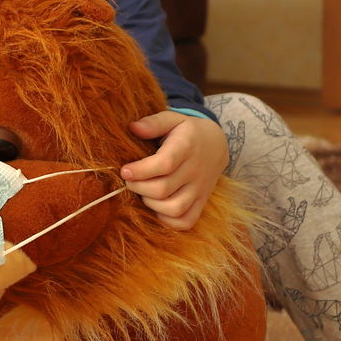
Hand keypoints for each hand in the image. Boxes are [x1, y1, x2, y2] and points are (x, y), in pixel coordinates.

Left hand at [120, 111, 227, 229]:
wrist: (215, 144)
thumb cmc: (186, 132)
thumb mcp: (172, 119)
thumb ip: (153, 123)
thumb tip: (132, 128)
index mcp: (186, 147)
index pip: (164, 164)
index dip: (141, 171)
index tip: (124, 171)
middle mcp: (195, 171)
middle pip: (163, 189)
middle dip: (138, 187)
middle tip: (129, 180)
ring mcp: (200, 189)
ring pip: (174, 208)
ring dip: (151, 204)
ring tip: (144, 192)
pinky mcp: (202, 202)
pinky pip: (186, 221)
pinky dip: (168, 220)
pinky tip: (158, 206)